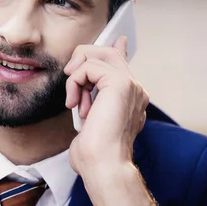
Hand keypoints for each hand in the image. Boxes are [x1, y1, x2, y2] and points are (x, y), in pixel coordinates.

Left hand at [64, 36, 148, 174]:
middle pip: (108, 52)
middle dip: (83, 60)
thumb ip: (89, 102)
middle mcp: (135, 89)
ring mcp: (131, 84)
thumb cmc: (95, 154)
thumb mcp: (89, 123)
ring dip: (76, 76)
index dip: (117, 49)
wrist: (104, 165)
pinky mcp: (120, 82)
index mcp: (131, 98)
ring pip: (98, 54)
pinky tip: (76, 103)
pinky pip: (88, 66)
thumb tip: (81, 92)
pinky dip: (75, 82)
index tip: (119, 40)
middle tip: (72, 83)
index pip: (124, 64)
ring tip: (75, 102)